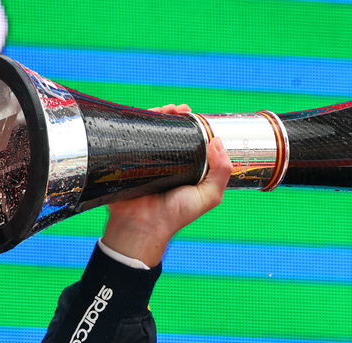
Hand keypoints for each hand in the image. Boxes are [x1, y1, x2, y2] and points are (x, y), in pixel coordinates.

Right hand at [102, 104, 233, 266]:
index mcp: (189, 169)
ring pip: (156, 130)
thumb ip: (221, 172)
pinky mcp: (131, 157)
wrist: (143, 224)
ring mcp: (150, 159)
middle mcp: (170, 163)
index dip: (197, 127)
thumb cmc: (176, 214)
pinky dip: (141, 120)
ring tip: (169, 109)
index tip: (198, 118)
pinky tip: (150, 113)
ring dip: (162, 114)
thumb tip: (218, 141)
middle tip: (182, 110)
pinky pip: (135, 134)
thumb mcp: (209, 196)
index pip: (195, 142)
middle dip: (178, 116)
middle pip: (174, 132)